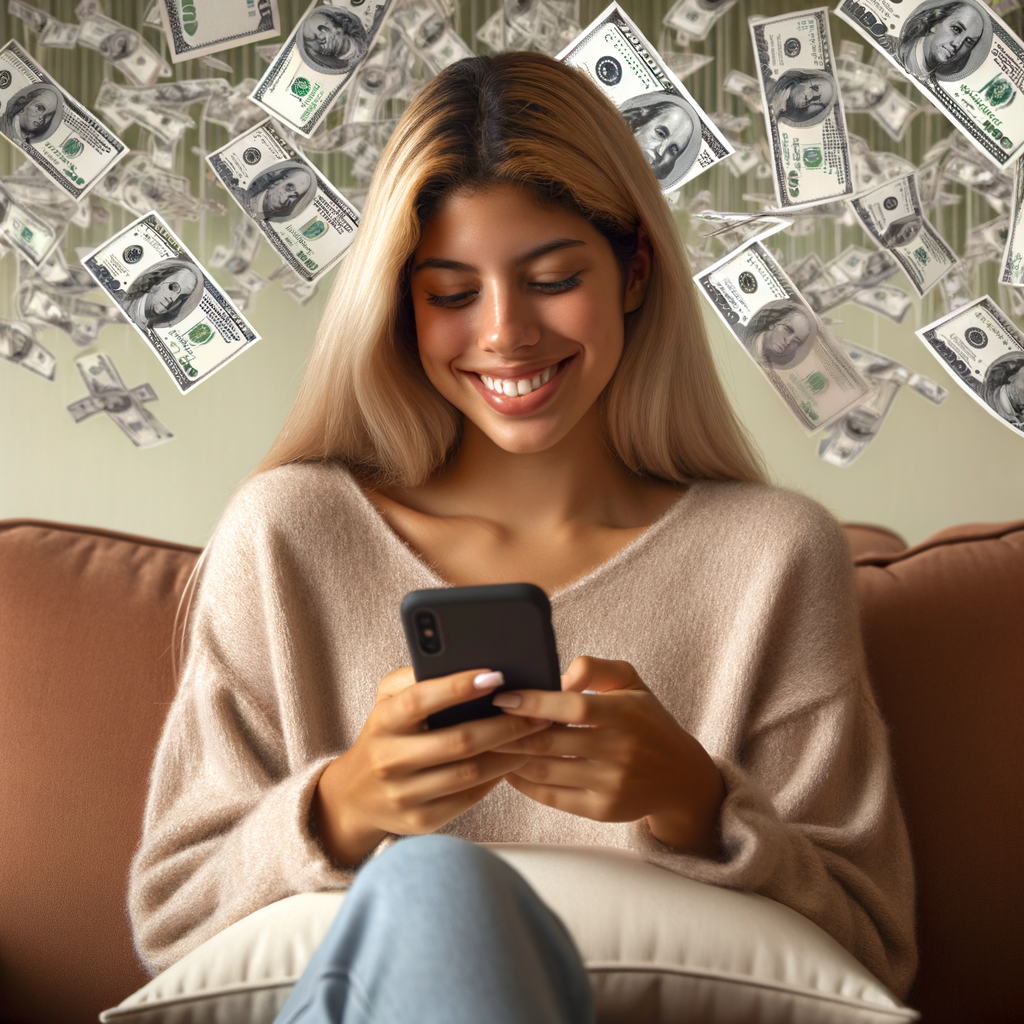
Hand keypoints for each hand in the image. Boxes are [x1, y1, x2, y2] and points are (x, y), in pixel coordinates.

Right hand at [313, 667, 550, 867]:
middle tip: (538, 711)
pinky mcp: (422, 821)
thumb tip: (465, 662)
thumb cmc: (385, 734)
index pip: (420, 700)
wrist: (356, 796)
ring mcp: (405, 795)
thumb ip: (417, 676)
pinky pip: (470, 797)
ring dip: (510, 752)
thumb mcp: (387, 699)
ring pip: (471, 773)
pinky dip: (497, 777)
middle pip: (459, 742)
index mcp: (383, 721)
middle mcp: (390, 760)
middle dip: (505, 724)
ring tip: (535, 734)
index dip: (458, 687)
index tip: (496, 676)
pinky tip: (514, 759)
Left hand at [492, 657, 724, 857]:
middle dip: (510, 732)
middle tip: (482, 720)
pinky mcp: (602, 810)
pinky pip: (551, 797)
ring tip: (487, 742)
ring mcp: (610, 784)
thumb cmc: (647, 721)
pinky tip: (507, 768)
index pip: (573, 707)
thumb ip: (595, 668)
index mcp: (626, 714)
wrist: (681, 777)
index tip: (503, 697)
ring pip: (545, 771)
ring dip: (510, 757)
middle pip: (550, 742)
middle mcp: (620, 750)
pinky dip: (523, 782)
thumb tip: (557, 676)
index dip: (534, 703)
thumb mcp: (631, 682)